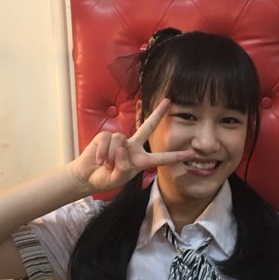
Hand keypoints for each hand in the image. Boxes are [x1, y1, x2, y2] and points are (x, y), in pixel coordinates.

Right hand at [70, 99, 194, 192]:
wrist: (87, 176)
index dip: (176, 156)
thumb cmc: (106, 178)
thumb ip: (123, 166)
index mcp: (141, 160)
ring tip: (106, 165)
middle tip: (168, 101)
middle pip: (147, 127)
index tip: (192, 154)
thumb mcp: (119, 178)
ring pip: (120, 141)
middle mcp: (133, 147)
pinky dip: (102, 153)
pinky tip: (99, 160)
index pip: (161, 158)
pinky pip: (108, 140)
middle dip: (157, 114)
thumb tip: (121, 147)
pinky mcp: (105, 136)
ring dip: (111, 156)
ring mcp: (120, 140)